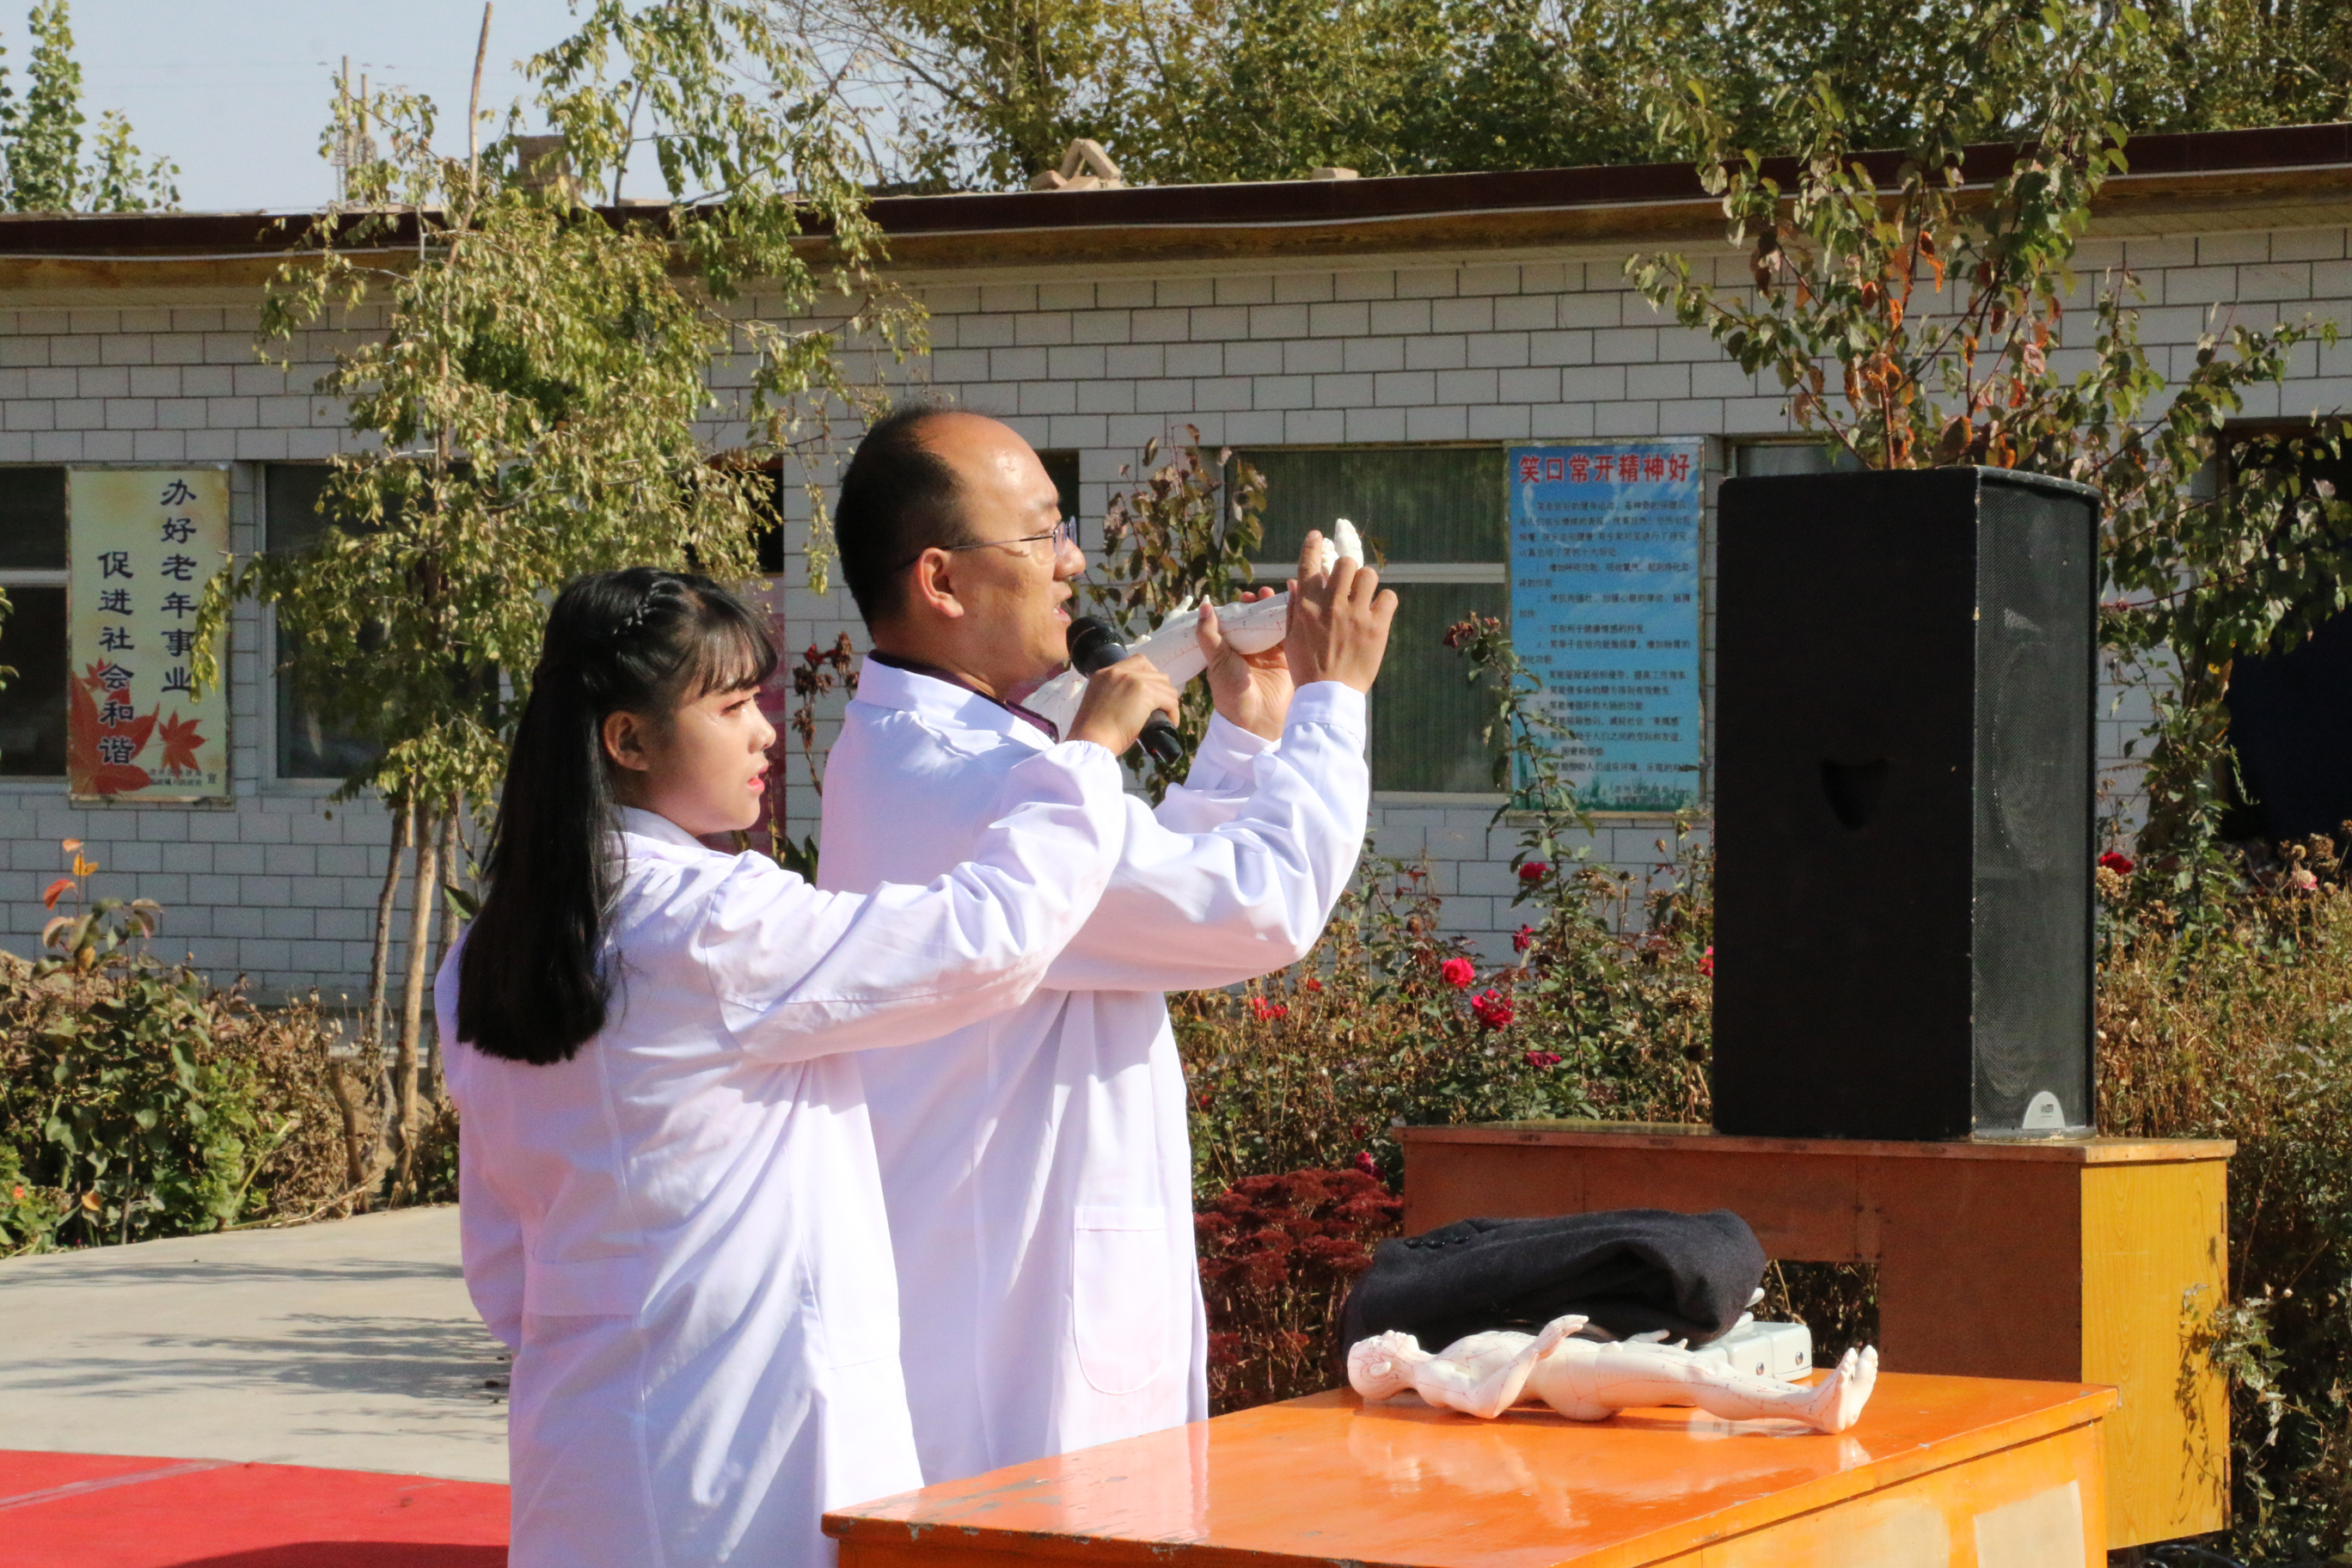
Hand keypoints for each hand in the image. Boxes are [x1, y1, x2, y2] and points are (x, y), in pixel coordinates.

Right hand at [1067, 653, 1179, 755]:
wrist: (1091, 741)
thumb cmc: (1093, 732)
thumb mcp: (1100, 703)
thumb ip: (1115, 695)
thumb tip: (1135, 703)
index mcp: (1105, 673)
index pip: (1136, 662)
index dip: (1148, 676)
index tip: (1150, 692)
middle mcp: (1119, 671)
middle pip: (1153, 670)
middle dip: (1160, 687)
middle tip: (1159, 705)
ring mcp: (1133, 680)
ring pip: (1165, 684)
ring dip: (1168, 700)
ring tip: (1165, 715)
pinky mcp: (1145, 692)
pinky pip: (1170, 700)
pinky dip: (1173, 712)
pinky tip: (1170, 723)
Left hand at [1199, 587, 1292, 740]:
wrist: (1257, 719)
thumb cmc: (1231, 693)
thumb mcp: (1217, 661)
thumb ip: (1209, 635)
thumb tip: (1204, 606)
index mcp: (1230, 650)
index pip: (1235, 622)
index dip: (1238, 608)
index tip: (1241, 596)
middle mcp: (1250, 650)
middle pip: (1255, 620)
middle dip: (1257, 605)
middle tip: (1258, 594)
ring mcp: (1269, 653)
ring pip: (1271, 624)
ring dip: (1272, 609)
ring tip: (1271, 594)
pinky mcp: (1286, 658)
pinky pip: (1288, 634)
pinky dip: (1290, 619)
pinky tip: (1290, 605)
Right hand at [1284, 529, 1396, 693]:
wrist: (1328, 695)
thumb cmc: (1307, 669)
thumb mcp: (1291, 638)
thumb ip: (1294, 608)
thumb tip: (1295, 582)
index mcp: (1307, 606)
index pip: (1308, 565)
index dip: (1312, 545)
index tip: (1316, 535)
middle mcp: (1331, 605)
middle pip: (1346, 564)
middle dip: (1348, 571)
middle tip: (1349, 585)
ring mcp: (1355, 615)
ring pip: (1368, 575)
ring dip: (1367, 584)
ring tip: (1365, 598)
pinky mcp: (1377, 627)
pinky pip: (1389, 597)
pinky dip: (1385, 602)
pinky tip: (1378, 613)